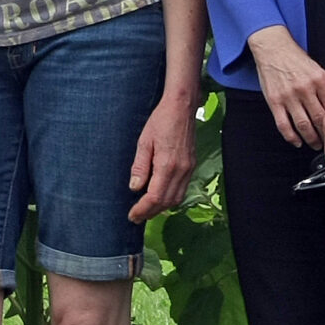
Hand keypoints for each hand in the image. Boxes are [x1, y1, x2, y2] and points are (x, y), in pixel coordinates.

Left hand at [128, 92, 195, 222]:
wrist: (182, 107)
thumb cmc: (161, 120)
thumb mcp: (144, 141)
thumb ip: (140, 166)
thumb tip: (135, 187)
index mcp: (167, 165)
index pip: (155, 196)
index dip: (143, 209)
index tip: (132, 215)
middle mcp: (181, 170)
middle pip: (166, 202)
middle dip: (151, 212)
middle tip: (136, 217)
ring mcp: (189, 169)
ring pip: (176, 198)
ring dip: (161, 208)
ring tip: (146, 210)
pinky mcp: (191, 166)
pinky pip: (182, 189)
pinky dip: (171, 198)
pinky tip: (160, 197)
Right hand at [246, 25, 324, 147]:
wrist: (273, 48)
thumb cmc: (294, 58)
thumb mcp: (317, 69)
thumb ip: (324, 88)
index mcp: (319, 79)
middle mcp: (305, 88)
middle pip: (319, 119)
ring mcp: (289, 96)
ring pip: (303, 125)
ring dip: (311, 139)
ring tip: (315, 144)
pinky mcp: (274, 101)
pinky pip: (283, 125)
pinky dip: (291, 137)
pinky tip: (296, 142)